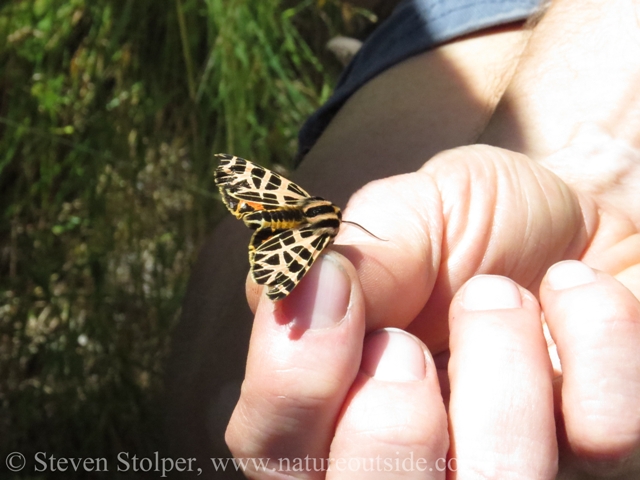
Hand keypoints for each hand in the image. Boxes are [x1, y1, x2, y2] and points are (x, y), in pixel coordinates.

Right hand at [229, 254, 639, 477]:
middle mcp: (422, 464)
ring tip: (502, 296)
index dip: (294, 382)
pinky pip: (607, 436)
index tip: (336, 292)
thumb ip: (341, 254)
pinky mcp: (611, 459)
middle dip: (394, 413)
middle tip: (412, 341)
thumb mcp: (400, 215)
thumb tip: (298, 286)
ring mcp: (521, 473)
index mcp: (343, 412)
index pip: (273, 452)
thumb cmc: (473, 222)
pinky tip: (572, 296)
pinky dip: (588, 333)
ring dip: (498, 360)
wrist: (574, 211)